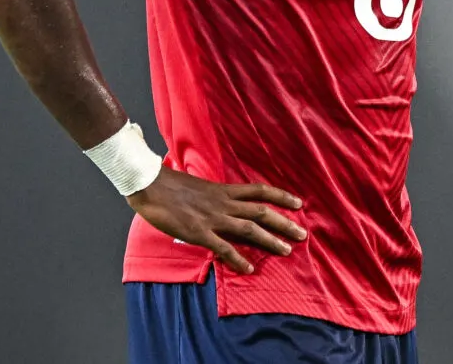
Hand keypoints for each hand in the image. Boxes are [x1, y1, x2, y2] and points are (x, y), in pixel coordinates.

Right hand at [126, 167, 306, 273]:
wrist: (149, 184)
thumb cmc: (170, 185)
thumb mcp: (200, 187)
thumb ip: (214, 196)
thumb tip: (224, 203)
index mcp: (224, 190)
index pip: (259, 191)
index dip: (281, 196)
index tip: (299, 203)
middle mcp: (224, 203)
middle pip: (262, 212)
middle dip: (285, 223)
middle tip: (302, 234)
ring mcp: (213, 217)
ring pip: (249, 228)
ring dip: (270, 240)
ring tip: (287, 251)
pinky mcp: (199, 232)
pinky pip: (223, 247)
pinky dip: (238, 258)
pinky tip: (249, 268)